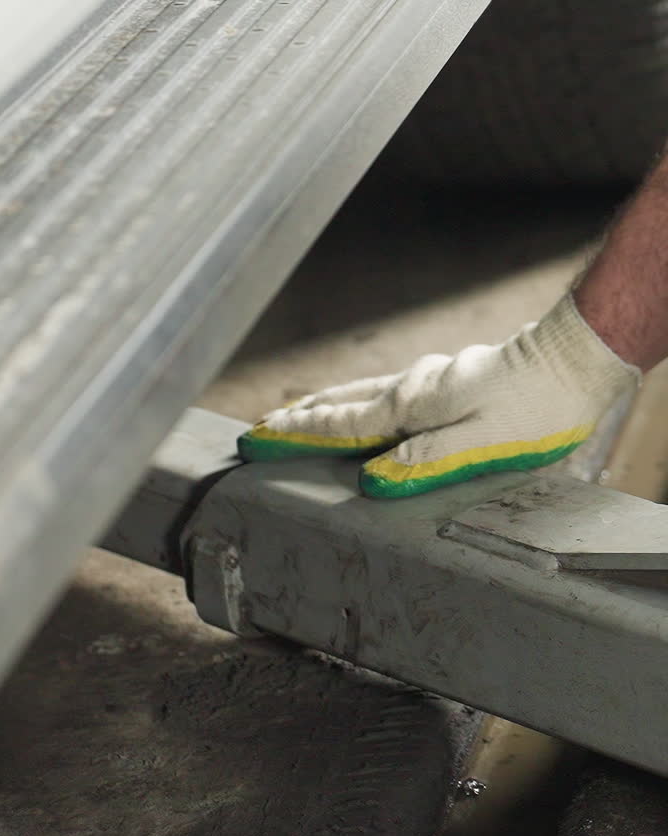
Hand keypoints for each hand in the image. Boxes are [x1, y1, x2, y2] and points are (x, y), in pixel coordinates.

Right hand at [238, 294, 639, 497]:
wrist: (578, 357)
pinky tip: (368, 403)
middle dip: (300, 417)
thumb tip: (371, 478)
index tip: (257, 439)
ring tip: (298, 414)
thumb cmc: (538, 407)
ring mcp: (433, 377)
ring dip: (327, 404)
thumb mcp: (482, 443)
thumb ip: (425, 460)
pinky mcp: (453, 377)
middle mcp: (415, 387)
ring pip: (364, 391)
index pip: (341, 424)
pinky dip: (361, 398)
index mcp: (414, 406)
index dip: (296, 435)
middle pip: (343, 402)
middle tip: (261, 429)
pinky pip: (389, 389)